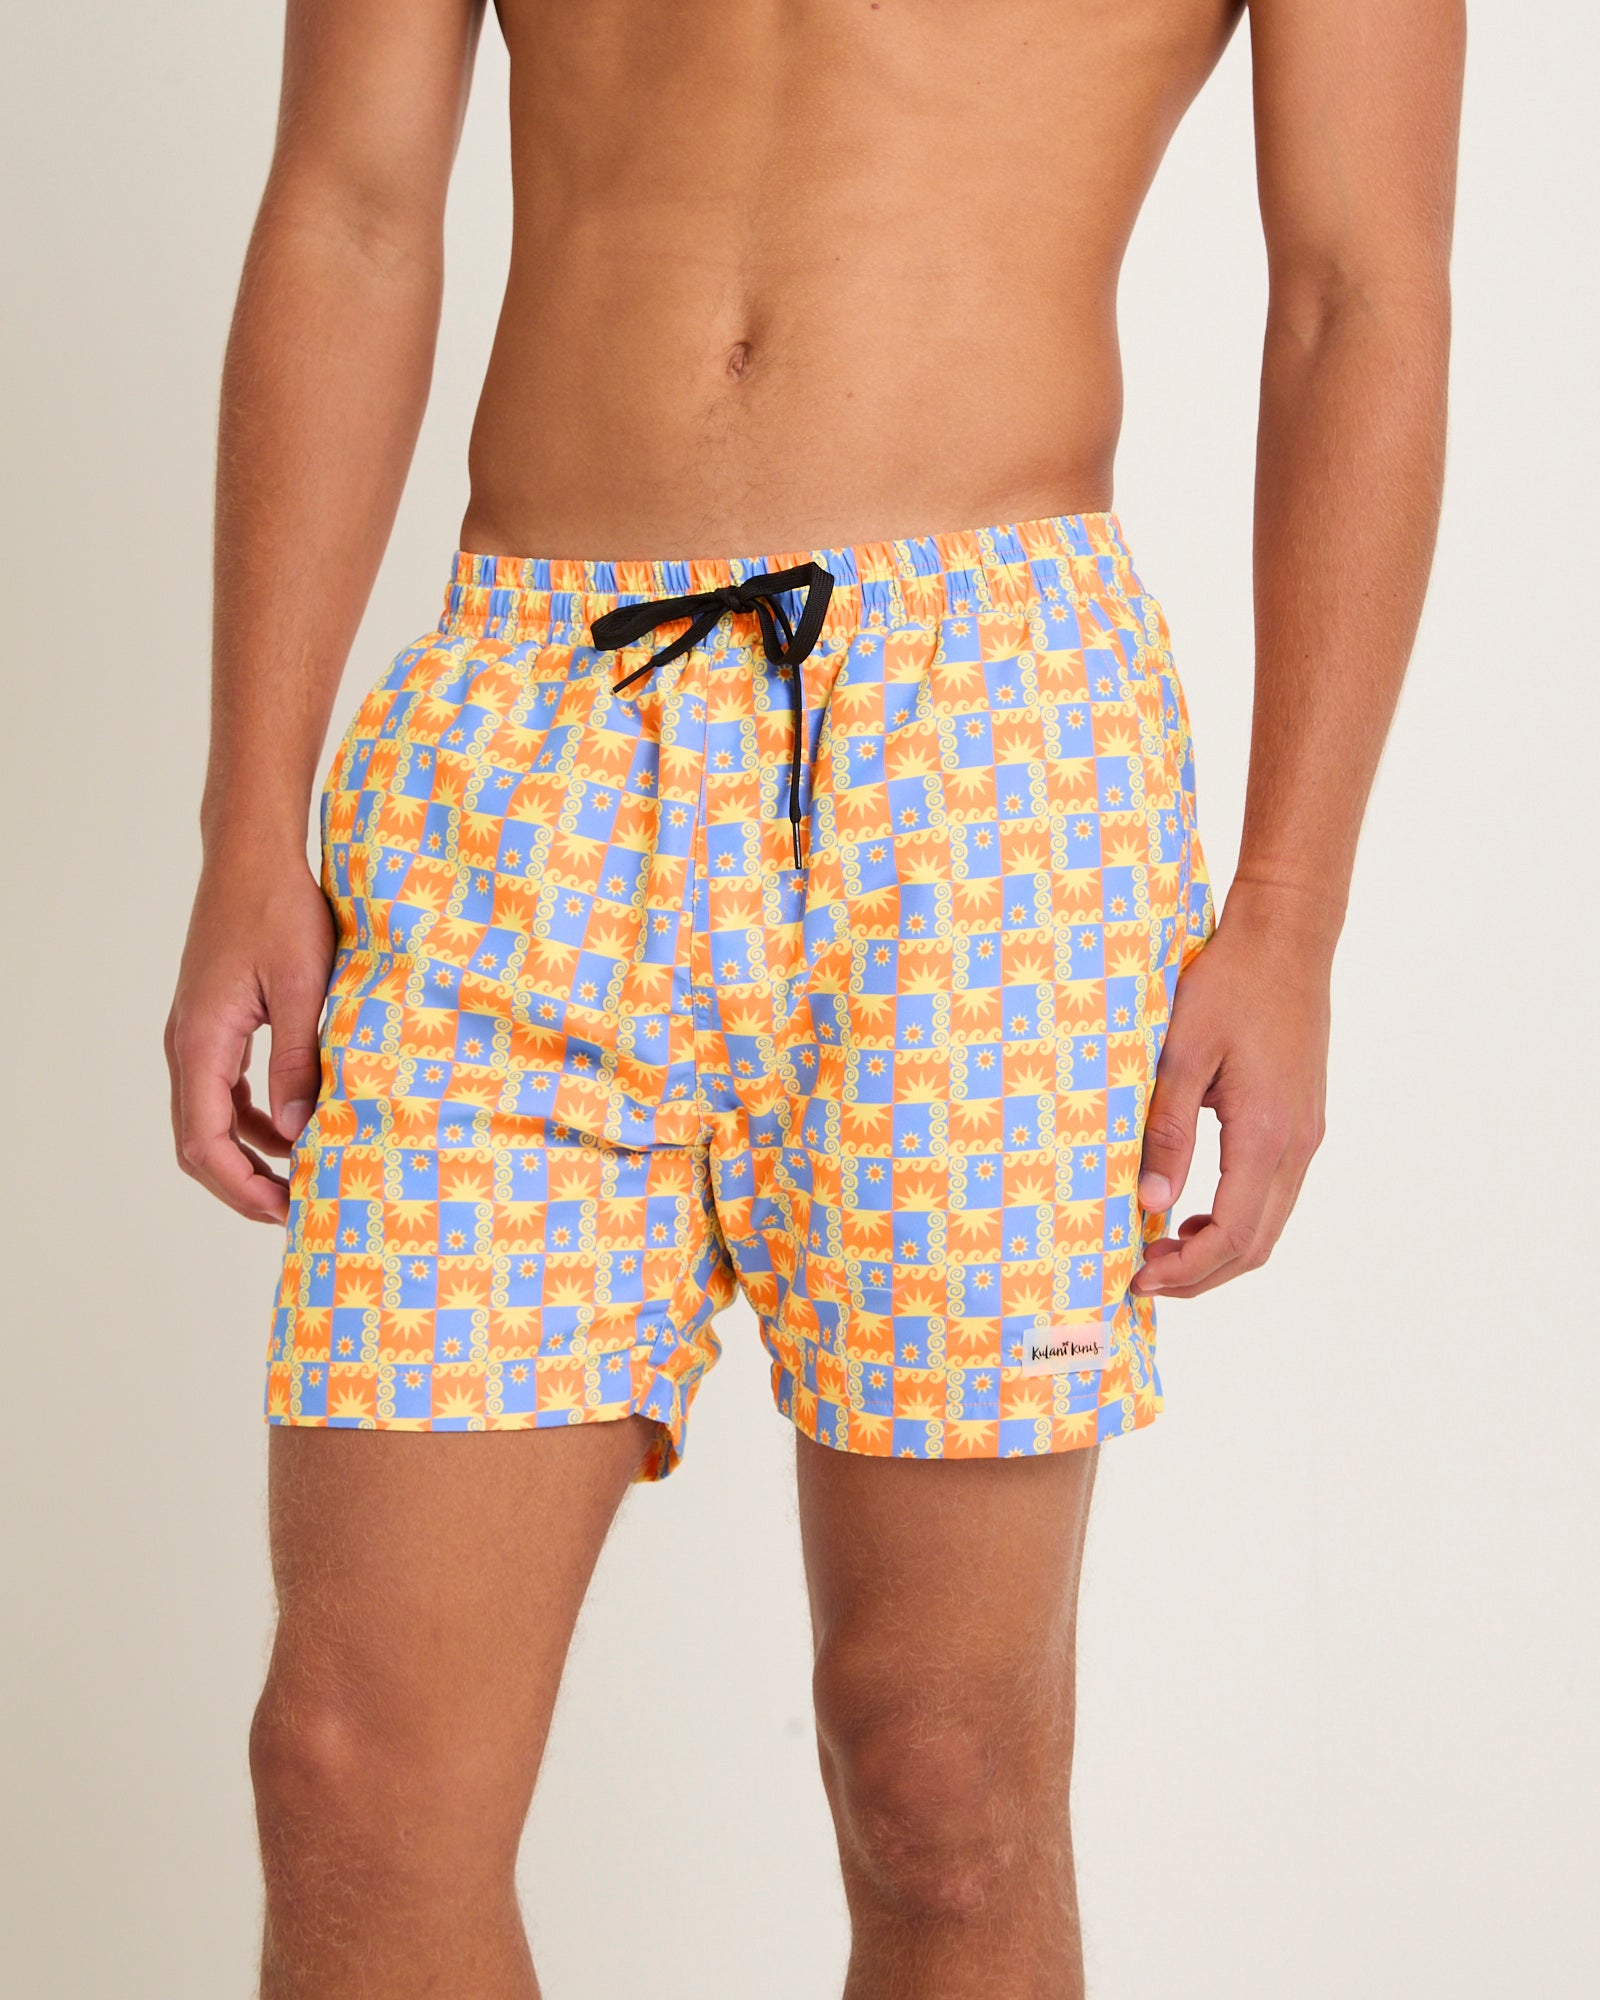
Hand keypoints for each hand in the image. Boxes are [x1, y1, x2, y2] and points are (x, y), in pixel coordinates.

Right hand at [165, 852, 333, 1223]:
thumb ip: (299, 1058)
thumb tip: (299, 1130)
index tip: (284, 1211)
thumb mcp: (305, 984)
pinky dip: (250, 1120)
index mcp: (202, 1040)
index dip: (241, 1187)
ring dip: (247, 1155)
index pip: (204, 1141)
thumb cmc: (280, 908)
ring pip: (208, 1119)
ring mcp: (196, 1034)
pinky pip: (221, 1090)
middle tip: (295, 1210)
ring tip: (298, 1179)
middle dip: (242, 1184)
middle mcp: (187, 1044)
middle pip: (198, 1141)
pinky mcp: (213, 1023)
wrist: (252, 855)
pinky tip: (291, 1128)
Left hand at [1131, 892, 1331, 1298]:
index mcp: (1266, 1133)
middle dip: (1200, 1274)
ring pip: (1269, 1224)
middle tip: (1143, 1274)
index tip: (1138, 1275)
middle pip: (1256, 1244)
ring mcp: (1306, 1135)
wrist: (1287, 940)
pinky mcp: (1303, 1122)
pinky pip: (1273, 1194)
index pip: (1233, 1234)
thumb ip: (1167, 1131)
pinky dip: (1236, 1219)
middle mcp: (1297, 1144)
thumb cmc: (1230, 984)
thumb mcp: (1182, 1054)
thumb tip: (1151, 1202)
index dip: (1187, 1269)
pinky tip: (1193, 1210)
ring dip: (1219, 1250)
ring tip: (1161, 1247)